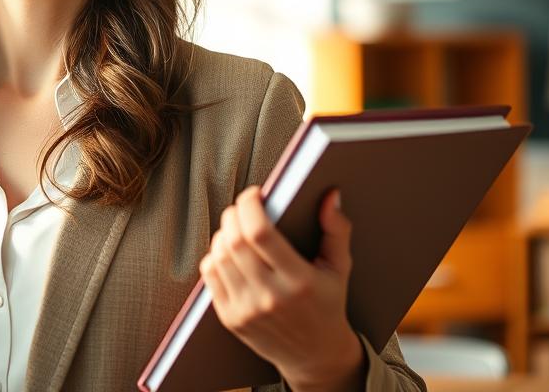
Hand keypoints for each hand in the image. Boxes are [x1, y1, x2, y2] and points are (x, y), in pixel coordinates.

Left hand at [199, 187, 365, 391]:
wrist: (315, 355)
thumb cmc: (328, 305)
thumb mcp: (339, 268)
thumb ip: (336, 230)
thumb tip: (330, 195)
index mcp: (299, 282)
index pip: (260, 233)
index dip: (250, 205)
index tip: (254, 194)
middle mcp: (270, 297)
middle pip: (235, 241)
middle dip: (234, 214)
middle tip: (243, 207)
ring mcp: (247, 310)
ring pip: (219, 256)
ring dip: (223, 233)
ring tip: (237, 227)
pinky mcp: (230, 319)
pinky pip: (210, 276)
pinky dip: (214, 256)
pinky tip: (228, 251)